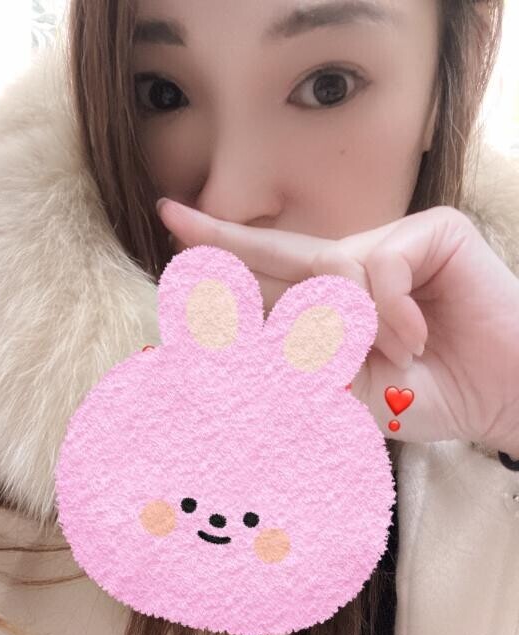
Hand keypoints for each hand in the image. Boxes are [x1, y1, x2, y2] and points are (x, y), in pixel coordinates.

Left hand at [157, 200, 518, 452]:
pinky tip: (417, 340)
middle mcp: (357, 266)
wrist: (503, 396)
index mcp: (337, 303)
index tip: (173, 233)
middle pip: (279, 250)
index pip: (272, 277)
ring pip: (332, 268)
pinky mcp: (433, 231)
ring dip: (353, 325)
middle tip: (171, 217)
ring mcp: (394, 243)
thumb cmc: (430, 395)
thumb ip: (302, 369)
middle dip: (226, 239)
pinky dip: (391, 313)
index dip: (225, 258)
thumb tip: (234, 358)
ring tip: (397, 356)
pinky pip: (380, 267)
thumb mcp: (350, 391)